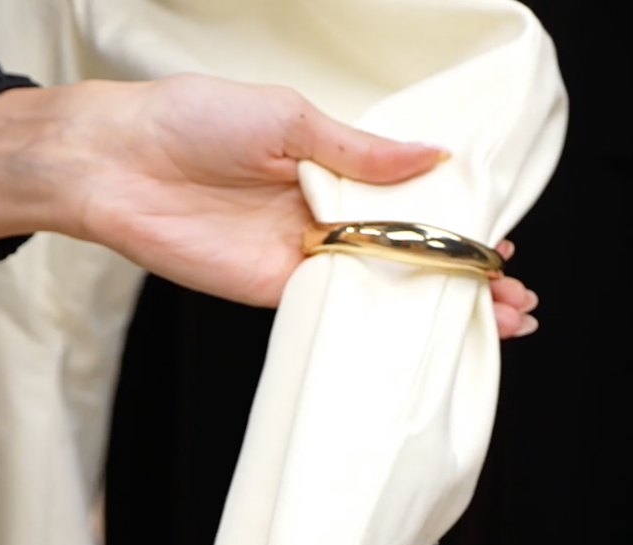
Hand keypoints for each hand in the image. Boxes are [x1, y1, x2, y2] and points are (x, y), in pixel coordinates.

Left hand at [0, 75, 539, 336]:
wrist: (115, 161)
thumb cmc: (193, 119)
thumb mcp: (290, 118)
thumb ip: (361, 151)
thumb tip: (433, 159)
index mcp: (334, 167)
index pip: (413, 201)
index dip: (459, 224)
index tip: (503, 244)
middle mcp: (325, 215)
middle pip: (410, 253)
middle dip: (464, 278)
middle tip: (517, 301)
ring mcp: (302, 257)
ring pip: (384, 289)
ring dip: (437, 309)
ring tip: (498, 323)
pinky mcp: (272, 291)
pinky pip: (336, 312)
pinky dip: (382, 327)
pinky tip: (422, 338)